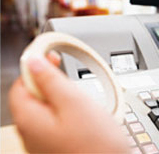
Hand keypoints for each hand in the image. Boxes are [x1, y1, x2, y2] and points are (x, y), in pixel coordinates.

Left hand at [9, 51, 128, 152]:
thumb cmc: (96, 145)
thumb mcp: (75, 102)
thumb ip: (51, 80)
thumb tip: (34, 61)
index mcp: (29, 119)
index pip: (20, 82)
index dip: (35, 65)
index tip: (52, 56)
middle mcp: (30, 132)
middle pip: (32, 96)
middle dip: (50, 83)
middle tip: (70, 80)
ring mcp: (42, 141)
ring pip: (46, 108)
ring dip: (61, 98)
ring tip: (81, 101)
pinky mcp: (56, 145)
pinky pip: (55, 121)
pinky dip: (66, 112)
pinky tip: (82, 117)